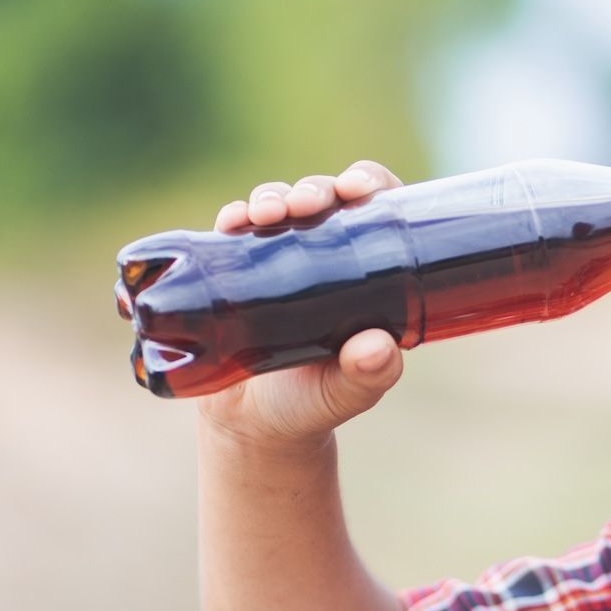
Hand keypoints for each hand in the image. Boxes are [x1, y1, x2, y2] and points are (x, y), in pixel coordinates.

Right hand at [195, 159, 407, 449]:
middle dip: (315, 189)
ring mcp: (277, 258)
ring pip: (279, 206)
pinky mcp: (235, 268)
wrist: (251, 426)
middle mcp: (325, 255)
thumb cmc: (311, 406)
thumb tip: (380, 349)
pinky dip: (232, 217)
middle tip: (307, 204)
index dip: (370, 185)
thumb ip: (368, 377)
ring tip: (266, 213)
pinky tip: (230, 222)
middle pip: (325, 199)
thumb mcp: (345, 395)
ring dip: (273, 197)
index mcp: (365, 273)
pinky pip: (234, 230)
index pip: (376, 210)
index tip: (358, 188)